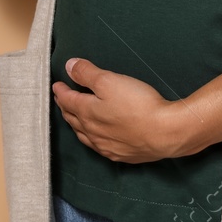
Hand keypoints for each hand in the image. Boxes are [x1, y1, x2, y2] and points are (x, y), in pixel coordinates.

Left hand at [52, 58, 187, 162]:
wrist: (165, 133)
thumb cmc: (138, 105)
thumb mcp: (110, 80)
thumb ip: (87, 73)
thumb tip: (69, 66)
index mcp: (87, 112)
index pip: (68, 100)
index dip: (61, 91)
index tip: (57, 85)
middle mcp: (92, 132)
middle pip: (73, 118)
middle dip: (65, 107)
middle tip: (62, 100)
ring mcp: (106, 146)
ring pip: (84, 135)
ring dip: (76, 125)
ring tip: (73, 119)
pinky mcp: (121, 155)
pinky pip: (99, 147)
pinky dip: (92, 140)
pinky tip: (96, 140)